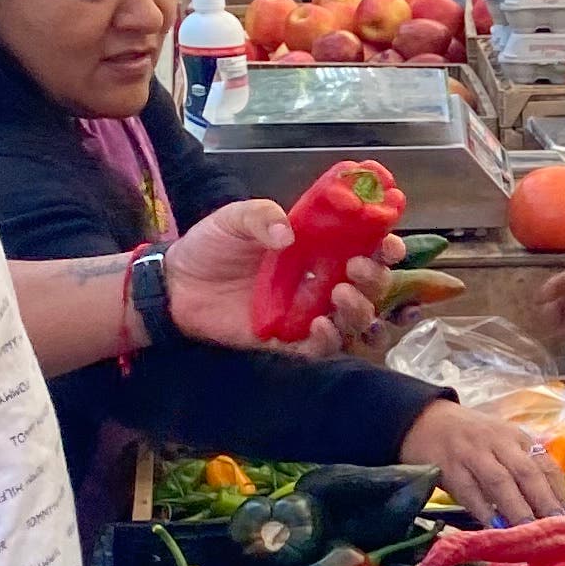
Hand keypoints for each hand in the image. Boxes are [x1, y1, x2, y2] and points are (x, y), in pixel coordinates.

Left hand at [162, 207, 389, 355]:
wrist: (176, 284)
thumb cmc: (210, 246)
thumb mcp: (234, 218)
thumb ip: (261, 216)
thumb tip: (289, 234)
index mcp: (318, 248)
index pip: (365, 248)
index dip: (385, 247)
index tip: (388, 242)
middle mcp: (321, 281)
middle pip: (370, 287)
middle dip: (375, 278)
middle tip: (356, 267)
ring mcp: (307, 312)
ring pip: (355, 320)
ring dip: (358, 309)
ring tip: (340, 294)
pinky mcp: (289, 341)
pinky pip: (321, 349)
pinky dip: (328, 340)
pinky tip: (318, 325)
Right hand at [402, 400, 564, 521]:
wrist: (424, 421)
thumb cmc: (471, 440)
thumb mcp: (501, 445)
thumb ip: (522, 469)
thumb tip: (550, 510)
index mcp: (518, 439)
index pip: (547, 466)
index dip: (562, 493)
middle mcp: (499, 443)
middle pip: (527, 474)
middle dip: (546, 503)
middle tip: (559, 530)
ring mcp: (473, 454)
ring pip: (500, 482)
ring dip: (517, 509)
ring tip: (530, 534)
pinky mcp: (449, 466)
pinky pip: (469, 491)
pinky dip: (484, 510)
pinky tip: (494, 528)